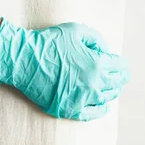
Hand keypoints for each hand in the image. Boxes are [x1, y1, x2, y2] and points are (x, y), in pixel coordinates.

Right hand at [0, 19, 129, 120]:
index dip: (120, 63)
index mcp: (97, 63)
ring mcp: (82, 98)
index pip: (119, 66)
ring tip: (111, 87)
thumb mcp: (75, 31)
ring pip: (106, 98)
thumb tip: (106, 50)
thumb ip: (96, 39)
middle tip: (120, 74)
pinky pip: (92, 114)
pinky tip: (103, 105)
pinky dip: (101, 109)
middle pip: (116, 83)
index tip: (119, 62)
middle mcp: (93, 83)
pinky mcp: (69, 108)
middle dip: (119, 77)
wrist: (23, 60)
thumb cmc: (48, 42)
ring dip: (111, 91)